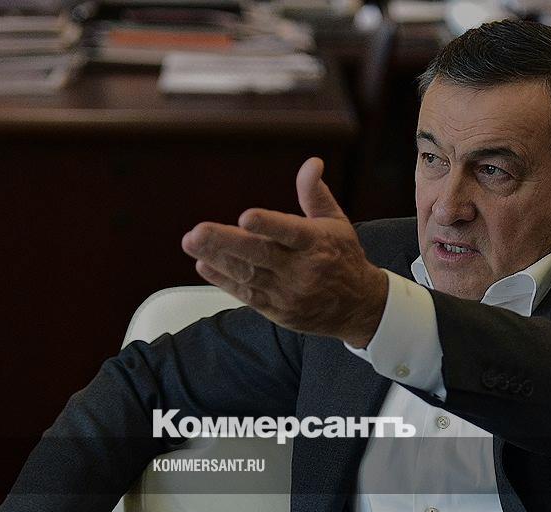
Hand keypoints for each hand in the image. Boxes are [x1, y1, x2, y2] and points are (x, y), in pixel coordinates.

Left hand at [181, 157, 387, 346]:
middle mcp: (302, 269)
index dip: (268, 224)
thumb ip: (315, 194)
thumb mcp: (336, 222)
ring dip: (217, 259)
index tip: (245, 217)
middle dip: (225, 242)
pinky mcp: (278, 310)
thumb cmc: (344, 257)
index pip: (291, 232)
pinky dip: (223, 280)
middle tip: (197, 231)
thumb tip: (312, 162)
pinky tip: (204, 265)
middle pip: (260, 255)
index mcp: (317, 243)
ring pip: (248, 275)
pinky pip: (246, 295)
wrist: (358, 307)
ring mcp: (288, 292)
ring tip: (192, 243)